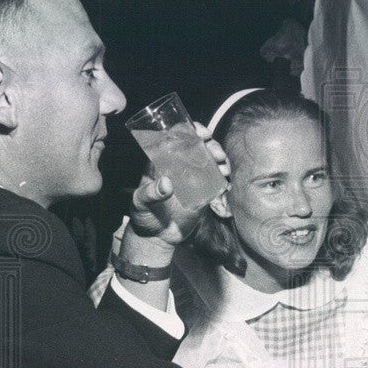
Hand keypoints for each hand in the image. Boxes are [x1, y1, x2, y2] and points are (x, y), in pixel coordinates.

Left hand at [128, 123, 228, 246]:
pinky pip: (217, 180)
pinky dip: (224, 176)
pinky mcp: (203, 192)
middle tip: (217, 154)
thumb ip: (151, 193)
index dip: (191, 130)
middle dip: (212, 145)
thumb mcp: (141, 203)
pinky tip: (226, 179)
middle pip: (199, 147)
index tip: (201, 133)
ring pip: (210, 161)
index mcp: (163, 161)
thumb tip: (167, 183)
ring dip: (220, 159)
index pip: (178, 138)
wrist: (158, 236)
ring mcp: (193, 178)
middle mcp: (180, 166)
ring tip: (224, 168)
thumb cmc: (144, 215)